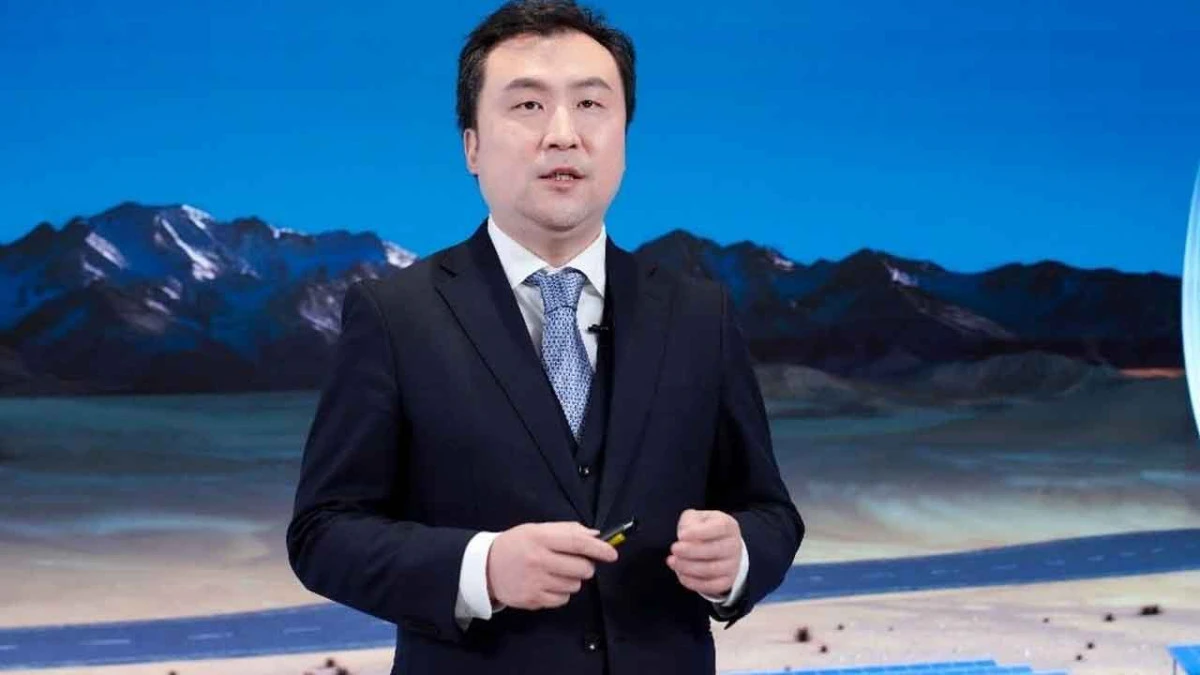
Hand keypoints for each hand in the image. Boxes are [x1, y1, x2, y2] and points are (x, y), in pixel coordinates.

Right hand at [486, 522, 617, 610]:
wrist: (485, 568)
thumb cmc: (516, 545)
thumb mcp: (536, 530)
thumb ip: (566, 531)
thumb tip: (596, 536)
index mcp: (540, 538)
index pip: (577, 543)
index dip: (599, 548)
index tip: (612, 553)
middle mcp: (538, 560)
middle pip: (582, 568)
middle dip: (585, 566)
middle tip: (575, 563)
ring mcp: (535, 582)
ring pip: (575, 585)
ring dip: (572, 579)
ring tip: (556, 573)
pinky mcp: (533, 600)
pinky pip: (563, 599)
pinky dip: (561, 592)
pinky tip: (548, 584)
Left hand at [667, 509, 740, 597]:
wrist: (718, 545)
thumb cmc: (703, 528)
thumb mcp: (696, 518)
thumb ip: (690, 522)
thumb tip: (684, 537)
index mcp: (728, 526)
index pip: (718, 528)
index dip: (699, 532)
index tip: (681, 535)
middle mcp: (734, 545)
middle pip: (713, 550)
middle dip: (690, 551)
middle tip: (674, 549)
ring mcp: (733, 564)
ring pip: (711, 570)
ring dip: (688, 567)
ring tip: (673, 561)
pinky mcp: (727, 580)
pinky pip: (711, 586)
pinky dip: (694, 582)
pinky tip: (681, 574)